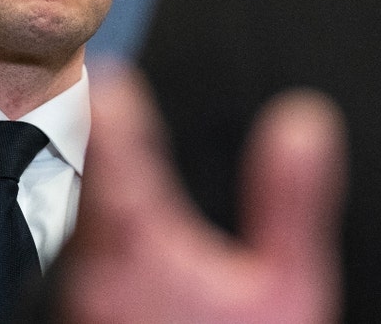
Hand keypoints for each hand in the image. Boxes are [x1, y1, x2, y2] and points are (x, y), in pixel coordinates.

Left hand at [53, 61, 346, 322]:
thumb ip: (291, 198)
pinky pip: (79, 278)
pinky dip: (102, 255)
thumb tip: (303, 119)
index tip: (116, 79)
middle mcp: (93, 271)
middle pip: (91, 191)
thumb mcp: (289, 284)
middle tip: (122, 108)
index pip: (117, 153)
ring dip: (104, 204)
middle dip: (111, 154)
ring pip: (80, 234)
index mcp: (140, 246)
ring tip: (127, 171)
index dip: (117, 110)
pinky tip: (130, 265)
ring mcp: (78, 302)